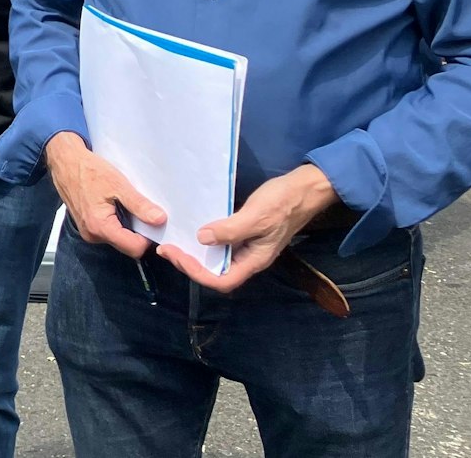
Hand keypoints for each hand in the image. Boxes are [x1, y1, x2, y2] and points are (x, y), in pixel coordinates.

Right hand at [45, 132, 165, 258]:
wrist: (66, 162)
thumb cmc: (89, 171)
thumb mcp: (118, 185)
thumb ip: (139, 205)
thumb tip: (160, 220)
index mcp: (100, 227)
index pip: (134, 248)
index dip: (148, 238)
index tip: (155, 223)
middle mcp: (93, 235)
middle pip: (126, 245)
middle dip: (138, 232)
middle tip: (143, 211)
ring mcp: (88, 232)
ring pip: (118, 239)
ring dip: (127, 227)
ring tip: (127, 205)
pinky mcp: (87, 226)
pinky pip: (109, 232)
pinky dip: (117, 222)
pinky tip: (116, 206)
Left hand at [158, 163, 338, 291]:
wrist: (304, 189)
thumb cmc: (283, 203)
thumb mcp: (256, 216)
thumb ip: (231, 230)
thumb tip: (201, 239)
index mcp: (254, 260)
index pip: (222, 280)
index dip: (197, 273)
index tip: (176, 255)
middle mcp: (249, 258)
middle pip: (215, 273)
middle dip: (189, 264)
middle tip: (166, 248)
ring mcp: (246, 247)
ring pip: (216, 259)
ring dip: (194, 254)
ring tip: (172, 242)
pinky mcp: (244, 234)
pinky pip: (220, 244)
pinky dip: (203, 241)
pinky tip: (191, 230)